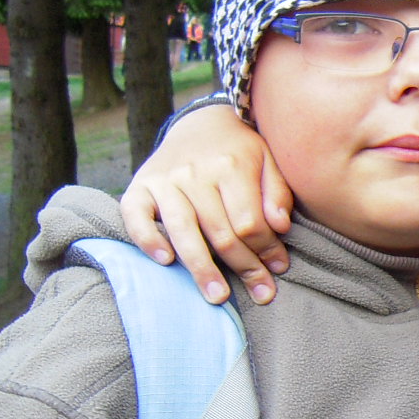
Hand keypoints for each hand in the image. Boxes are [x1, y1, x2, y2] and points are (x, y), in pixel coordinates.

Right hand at [119, 105, 293, 303]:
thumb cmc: (241, 151)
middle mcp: (195, 173)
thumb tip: (281, 227)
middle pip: (221, 232)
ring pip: (184, 230)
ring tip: (217, 296)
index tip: (278, 268)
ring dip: (201, 267)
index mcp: (231, 166)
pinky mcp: (139, 186)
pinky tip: (165, 261)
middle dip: (243, 267)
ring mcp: (165, 180)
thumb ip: (278, 193)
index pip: (250, 222)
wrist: (201, 121)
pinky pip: (136, 217)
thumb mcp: (269, 161)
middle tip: (261, 294)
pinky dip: (147, 239)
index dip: (266, 250)